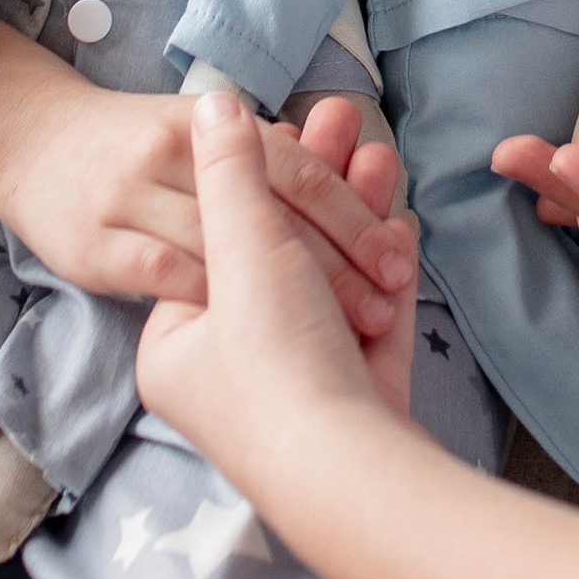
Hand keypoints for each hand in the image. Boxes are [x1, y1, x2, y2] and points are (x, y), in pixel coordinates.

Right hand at [0, 71, 414, 340]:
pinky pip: (164, 273)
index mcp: (204, 123)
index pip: (292, 169)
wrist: (29, 141)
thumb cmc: (129, 147)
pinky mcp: (96, 245)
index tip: (395, 253)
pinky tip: (255, 330)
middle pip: (268, 210)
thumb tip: (336, 164)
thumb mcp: (194, 132)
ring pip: (224, 246)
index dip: (349, 212)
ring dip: (288, 291)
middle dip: (336, 257)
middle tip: (385, 298)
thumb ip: (253, 154)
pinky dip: (212, 300)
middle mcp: (170, 152)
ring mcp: (130, 197)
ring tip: (345, 326)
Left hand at [140, 95, 422, 474]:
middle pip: (277, 254)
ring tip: (379, 149)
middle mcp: (232, 367)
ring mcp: (301, 382)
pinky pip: (370, 312)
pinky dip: (384, 263)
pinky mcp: (358, 393)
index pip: (212, 241)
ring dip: (357, 214)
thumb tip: (212, 104)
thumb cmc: (277, 363)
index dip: (254, 178)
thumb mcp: (243, 248)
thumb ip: (230, 171)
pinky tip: (400, 215)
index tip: (289, 123)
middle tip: (345, 119)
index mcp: (178, 344)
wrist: (354, 474)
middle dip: (319, 185)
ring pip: (331, 278)